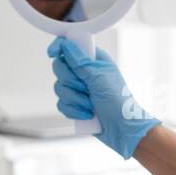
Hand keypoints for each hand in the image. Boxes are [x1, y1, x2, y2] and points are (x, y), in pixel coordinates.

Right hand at [48, 38, 160, 158]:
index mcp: (94, 60)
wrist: (123, 129)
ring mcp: (79, 89)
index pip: (71, 46)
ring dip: (75, 99)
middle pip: (60, 68)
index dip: (59, 47)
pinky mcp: (75, 104)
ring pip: (59, 88)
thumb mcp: (99, 78)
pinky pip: (61, 104)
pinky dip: (74, 110)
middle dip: (71, 82)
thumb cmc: (118, 101)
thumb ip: (80, 61)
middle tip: (86, 88)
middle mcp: (85, 72)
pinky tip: (87, 114)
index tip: (52, 54)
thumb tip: (65, 45)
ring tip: (91, 105)